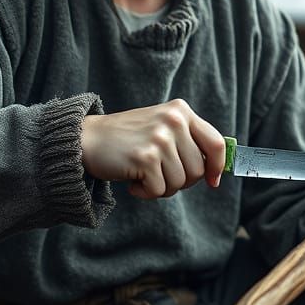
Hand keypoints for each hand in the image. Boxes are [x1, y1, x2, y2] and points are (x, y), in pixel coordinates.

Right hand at [80, 99, 225, 198]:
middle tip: (159, 174)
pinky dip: (146, 193)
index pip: (216, 143)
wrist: (87, 139)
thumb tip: (216, 171)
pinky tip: (133, 181)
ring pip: (180, 183)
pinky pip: (159, 190)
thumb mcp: (162, 128)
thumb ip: (189, 142)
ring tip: (143, 175)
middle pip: (198, 170)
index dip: (217, 167)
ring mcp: (159, 138)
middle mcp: (173, 121)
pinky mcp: (145, 158)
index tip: (212, 180)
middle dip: (181, 181)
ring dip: (162, 188)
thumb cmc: (129, 139)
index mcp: (181, 111)